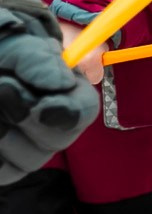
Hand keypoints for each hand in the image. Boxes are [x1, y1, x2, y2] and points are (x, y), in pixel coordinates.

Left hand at [0, 5, 99, 183]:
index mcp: (66, 94)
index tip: (41, 106)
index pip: (82, 111)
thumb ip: (36, 58)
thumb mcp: (14, 43)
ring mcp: (26, 148)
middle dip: (25, 115)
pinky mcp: (5, 164)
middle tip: (2, 87)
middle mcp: (52, 124)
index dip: (67, 112)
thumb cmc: (2, 47)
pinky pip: (4, 170)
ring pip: (29, 159)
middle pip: (56, 140)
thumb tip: (61, 83)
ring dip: (4, 131)